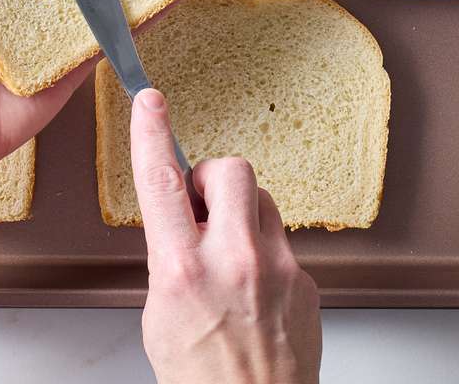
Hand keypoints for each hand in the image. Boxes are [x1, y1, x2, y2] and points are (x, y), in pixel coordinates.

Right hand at [132, 89, 321, 383]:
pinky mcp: (308, 283)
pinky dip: (266, 259)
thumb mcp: (160, 316)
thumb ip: (170, 260)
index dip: (152, 134)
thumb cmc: (202, 382)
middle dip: (213, 178)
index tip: (150, 102)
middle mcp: (235, 263)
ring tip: (230, 258)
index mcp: (184, 271)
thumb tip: (180, 225)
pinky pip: (283, 245)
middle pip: (231, 170)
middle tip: (203, 206)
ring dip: (242, 217)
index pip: (162, 184)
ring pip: (261, 203)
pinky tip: (256, 295)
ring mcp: (279, 271)